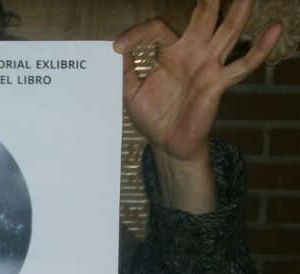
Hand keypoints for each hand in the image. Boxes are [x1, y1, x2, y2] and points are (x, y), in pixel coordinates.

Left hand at [113, 0, 280, 211]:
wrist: (166, 143)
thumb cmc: (152, 116)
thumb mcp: (131, 92)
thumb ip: (125, 70)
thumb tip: (115, 48)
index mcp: (169, 52)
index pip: (158, 29)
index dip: (138, 34)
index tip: (118, 47)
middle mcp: (192, 53)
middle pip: (204, 18)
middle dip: (210, 0)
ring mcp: (208, 66)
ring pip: (227, 32)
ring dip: (237, 11)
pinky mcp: (218, 83)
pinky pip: (243, 65)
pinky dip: (260, 48)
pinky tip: (273, 29)